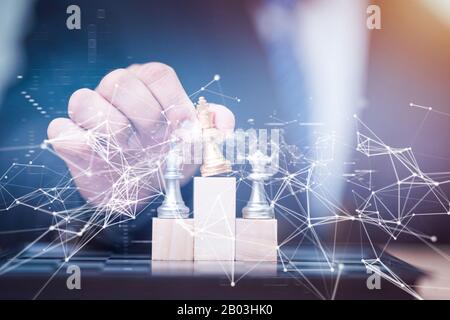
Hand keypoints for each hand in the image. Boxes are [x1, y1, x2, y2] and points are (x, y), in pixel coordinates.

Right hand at [47, 62, 234, 207]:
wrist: (140, 192)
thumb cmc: (168, 161)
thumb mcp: (195, 147)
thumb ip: (212, 130)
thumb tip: (222, 119)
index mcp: (150, 85)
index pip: (157, 75)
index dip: (171, 103)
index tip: (181, 130)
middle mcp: (116, 90)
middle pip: (120, 83)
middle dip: (144, 120)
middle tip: (154, 144)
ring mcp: (89, 111)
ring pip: (84, 101)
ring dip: (113, 134)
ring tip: (128, 153)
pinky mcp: (68, 135)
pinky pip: (62, 131)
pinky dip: (82, 147)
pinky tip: (103, 160)